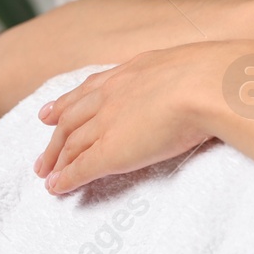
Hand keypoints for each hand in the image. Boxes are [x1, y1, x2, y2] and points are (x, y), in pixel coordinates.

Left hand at [33, 44, 219, 193]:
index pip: (90, 90)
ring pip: (71, 144)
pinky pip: (81, 167)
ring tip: (45, 175)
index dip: (67, 103)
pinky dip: (65, 179)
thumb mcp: (190, 65)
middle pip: (72, 119)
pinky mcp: (111, 151)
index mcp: (130, 73)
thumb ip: (183, 74)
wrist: (205, 84)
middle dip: (54, 137)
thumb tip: (202, 78)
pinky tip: (55, 188)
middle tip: (42, 155)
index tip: (50, 113)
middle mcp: (112, 95)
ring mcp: (108, 122)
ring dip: (55, 160)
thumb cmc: (211, 75)